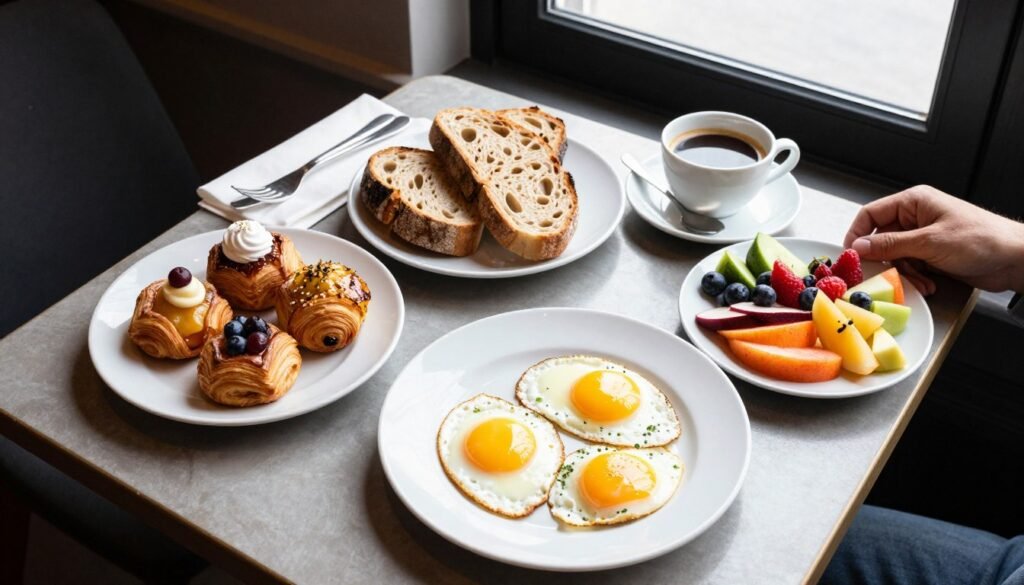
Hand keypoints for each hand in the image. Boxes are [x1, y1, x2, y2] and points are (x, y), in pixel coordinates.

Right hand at [844, 185, 1023, 294]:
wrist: (1014, 259)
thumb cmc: (981, 239)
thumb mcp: (929, 242)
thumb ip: (890, 245)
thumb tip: (858, 247)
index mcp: (913, 203)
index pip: (871, 214)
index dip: (856, 234)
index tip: (849, 256)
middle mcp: (915, 218)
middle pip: (880, 240)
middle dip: (885, 261)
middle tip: (884, 275)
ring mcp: (923, 237)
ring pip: (894, 257)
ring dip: (903, 273)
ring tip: (920, 281)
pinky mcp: (931, 254)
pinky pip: (910, 267)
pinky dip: (915, 278)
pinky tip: (929, 284)